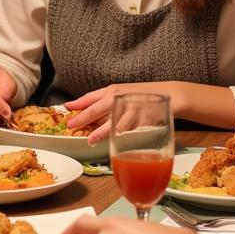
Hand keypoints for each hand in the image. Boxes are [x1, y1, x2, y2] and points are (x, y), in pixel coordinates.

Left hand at [65, 82, 184, 143]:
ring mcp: (133, 109)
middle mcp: (121, 98)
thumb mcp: (119, 92)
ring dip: (101, 133)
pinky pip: (131, 131)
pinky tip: (116, 142)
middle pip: (99, 109)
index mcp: (113, 91)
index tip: (66, 108)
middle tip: (71, 126)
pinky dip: (122, 137)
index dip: (78, 104)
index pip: (92, 97)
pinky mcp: (144, 120)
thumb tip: (79, 108)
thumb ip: (101, 100)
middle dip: (84, 118)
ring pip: (115, 123)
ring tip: (90, 140)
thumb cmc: (140, 95)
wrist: (169, 94)